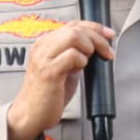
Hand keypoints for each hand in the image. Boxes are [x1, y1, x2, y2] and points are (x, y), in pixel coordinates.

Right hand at [5, 21, 115, 139]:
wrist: (30, 115)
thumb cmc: (47, 94)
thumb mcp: (63, 68)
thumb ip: (75, 54)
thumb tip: (95, 46)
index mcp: (45, 44)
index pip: (73, 25)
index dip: (95, 27)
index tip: (109, 35)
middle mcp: (42, 48)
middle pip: (75, 28)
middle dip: (97, 38)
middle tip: (107, 52)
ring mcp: (43, 58)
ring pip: (74, 36)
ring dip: (90, 47)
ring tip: (88, 62)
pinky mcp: (48, 72)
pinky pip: (72, 55)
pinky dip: (82, 60)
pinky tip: (79, 70)